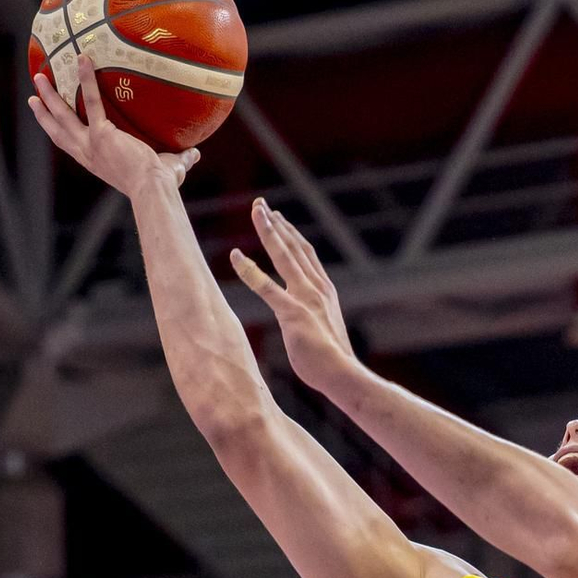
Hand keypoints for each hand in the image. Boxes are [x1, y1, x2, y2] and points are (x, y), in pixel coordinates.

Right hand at [27, 57, 198, 198]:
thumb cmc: (161, 186)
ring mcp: (91, 144)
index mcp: (97, 163)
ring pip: (63, 116)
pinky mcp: (101, 134)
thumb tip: (195, 153)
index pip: (72, 146)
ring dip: (50, 96)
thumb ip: (180, 159)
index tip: (50, 122)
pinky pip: (91, 101)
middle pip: (58, 131)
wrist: (154, 190)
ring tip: (39, 76)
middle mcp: (88, 155)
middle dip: (44, 114)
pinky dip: (86, 79)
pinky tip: (82, 59)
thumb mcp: (169, 170)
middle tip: (33, 98)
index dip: (59, 133)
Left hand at [230, 199, 354, 392]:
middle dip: (277, 223)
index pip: (306, 254)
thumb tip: (308, 321)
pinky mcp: (292, 313)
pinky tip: (235, 256)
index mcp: (324, 291)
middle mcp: (316, 288)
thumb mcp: (323, 331)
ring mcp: (305, 298)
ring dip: (268, 231)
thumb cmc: (331, 360)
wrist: (342, 373)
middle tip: (261, 204)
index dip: (291, 234)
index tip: (278, 218)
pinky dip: (249, 270)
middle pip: (295, 247)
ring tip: (256, 212)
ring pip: (284, 256)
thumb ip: (313, 318)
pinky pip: (266, 287)